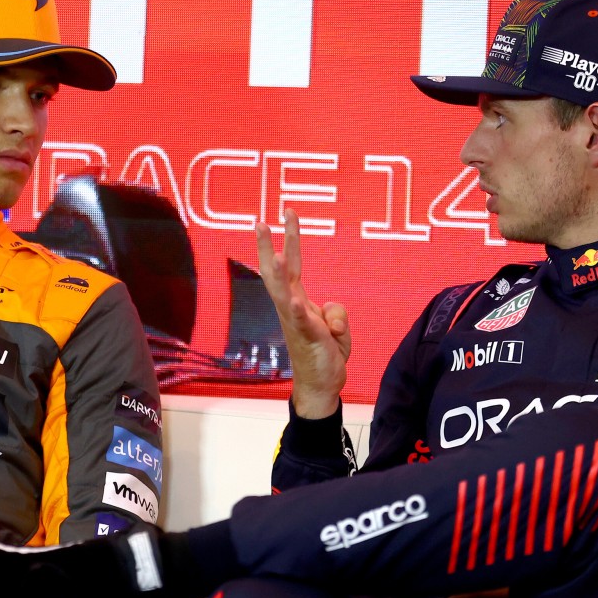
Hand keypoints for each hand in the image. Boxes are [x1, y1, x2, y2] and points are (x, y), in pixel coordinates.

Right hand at [255, 209, 350, 417]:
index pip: (292, 264)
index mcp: (297, 301)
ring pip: (283, 292)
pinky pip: (302, 320)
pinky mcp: (307, 336)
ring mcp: (295, 321)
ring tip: (273, 254)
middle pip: (278, 272)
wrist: (322, 385)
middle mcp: (291, 308)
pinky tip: (295, 300)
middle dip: (269, 245)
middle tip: (261, 222)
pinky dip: (298, 309)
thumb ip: (335, 312)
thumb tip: (331, 318)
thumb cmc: (326, 353)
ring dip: (278, 274)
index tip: (287, 212)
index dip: (289, 238)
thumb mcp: (336, 325)